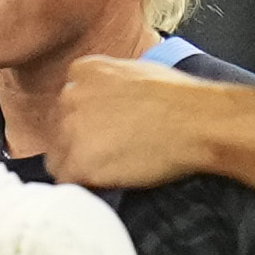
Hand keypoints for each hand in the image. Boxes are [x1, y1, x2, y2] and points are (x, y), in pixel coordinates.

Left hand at [30, 56, 221, 193]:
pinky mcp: (77, 161)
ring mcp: (70, 129)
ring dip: (80, 166)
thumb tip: (104, 102)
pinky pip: (65, 180)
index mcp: (83, 70)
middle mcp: (69, 95)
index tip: (103, 132)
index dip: (85, 123)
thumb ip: (107, 84)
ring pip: (58, 156)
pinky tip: (109, 179)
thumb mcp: (136, 71)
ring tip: (114, 166)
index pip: (67, 103)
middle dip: (79, 143)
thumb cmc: (180, 99)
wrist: (197, 122)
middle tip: (111, 153)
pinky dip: (84, 184)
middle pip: (58, 130)